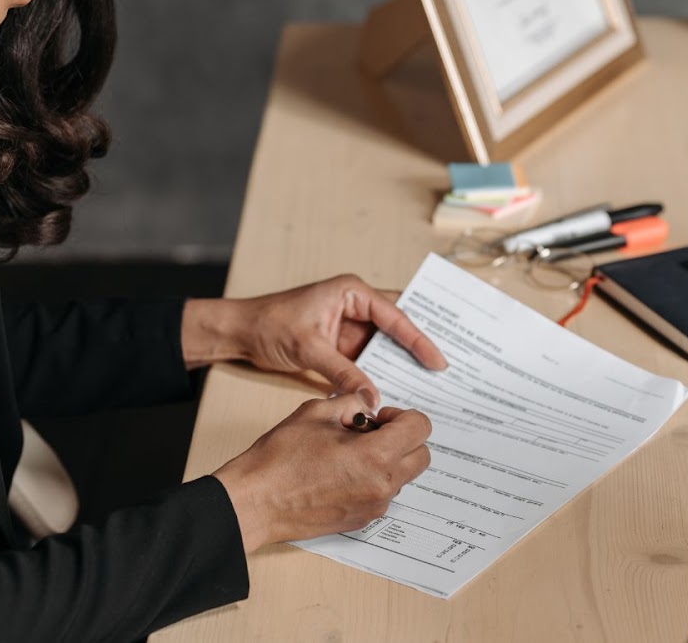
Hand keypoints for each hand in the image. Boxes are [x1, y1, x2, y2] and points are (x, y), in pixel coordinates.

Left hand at [184, 274, 446, 408]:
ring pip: (386, 345)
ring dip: (403, 363)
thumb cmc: (268, 325)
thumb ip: (342, 372)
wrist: (240, 332)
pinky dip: (383, 373)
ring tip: (430, 384)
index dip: (419, 339)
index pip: (395, 315)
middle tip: (447, 370)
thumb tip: (370, 397)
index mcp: (352, 291)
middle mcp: (355, 305)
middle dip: (420, 346)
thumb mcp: (308, 349)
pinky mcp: (342, 346)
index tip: (438, 361)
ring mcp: (350, 326)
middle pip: (398, 326)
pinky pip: (370, 359)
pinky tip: (398, 389)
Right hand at [212, 395, 432, 551]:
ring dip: (389, 460)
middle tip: (370, 433)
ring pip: (403, 476)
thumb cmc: (280, 457)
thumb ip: (352, 403)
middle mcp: (382, 486)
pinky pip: (383, 494)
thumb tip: (367, 406)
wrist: (255, 502)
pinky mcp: (362, 521)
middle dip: (403, 438)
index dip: (401, 416)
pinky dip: (374, 479)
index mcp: (376, 456)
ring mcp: (374, 507)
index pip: (420, 428)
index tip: (377, 418)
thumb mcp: (317, 412)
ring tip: (350, 453)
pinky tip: (341, 473)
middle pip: (421, 455)